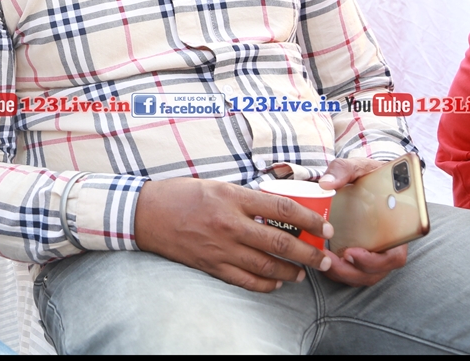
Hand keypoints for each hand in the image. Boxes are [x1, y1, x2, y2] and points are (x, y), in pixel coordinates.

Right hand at [135, 178, 332, 292]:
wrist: (144, 213)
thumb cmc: (179, 194)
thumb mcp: (216, 185)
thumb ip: (245, 198)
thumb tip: (277, 210)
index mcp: (232, 197)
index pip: (282, 209)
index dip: (309, 219)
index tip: (324, 226)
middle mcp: (229, 224)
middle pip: (280, 243)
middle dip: (309, 253)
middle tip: (324, 258)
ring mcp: (220, 247)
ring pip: (267, 266)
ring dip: (291, 272)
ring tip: (303, 273)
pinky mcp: (210, 265)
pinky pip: (245, 280)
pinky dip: (266, 284)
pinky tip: (276, 282)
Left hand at [317, 157, 408, 286]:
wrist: (364, 179)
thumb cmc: (366, 176)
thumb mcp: (357, 167)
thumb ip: (343, 170)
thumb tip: (326, 183)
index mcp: (397, 227)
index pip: (396, 255)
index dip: (378, 261)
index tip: (353, 253)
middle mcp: (388, 244)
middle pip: (377, 271)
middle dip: (354, 271)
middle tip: (332, 260)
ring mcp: (374, 251)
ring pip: (363, 275)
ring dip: (344, 273)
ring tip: (324, 260)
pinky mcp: (358, 253)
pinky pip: (352, 270)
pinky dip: (338, 270)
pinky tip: (321, 258)